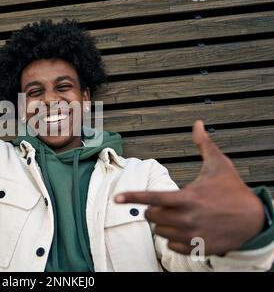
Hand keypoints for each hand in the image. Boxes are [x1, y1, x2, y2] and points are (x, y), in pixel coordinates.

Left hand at [115, 120, 264, 255]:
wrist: (255, 220)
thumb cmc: (234, 191)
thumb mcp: (220, 165)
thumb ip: (204, 145)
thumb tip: (198, 124)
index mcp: (188, 197)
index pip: (153, 197)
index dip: (132, 196)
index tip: (116, 198)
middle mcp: (187, 218)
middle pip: (151, 216)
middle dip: (153, 209)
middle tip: (167, 205)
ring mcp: (192, 235)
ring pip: (160, 231)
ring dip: (163, 224)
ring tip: (178, 216)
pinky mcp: (197, 248)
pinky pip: (171, 246)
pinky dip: (173, 238)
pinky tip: (184, 230)